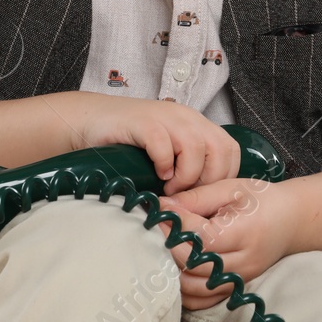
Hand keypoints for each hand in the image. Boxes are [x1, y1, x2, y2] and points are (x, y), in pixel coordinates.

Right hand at [72, 96, 242, 195]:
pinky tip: (156, 174)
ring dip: (185, 175)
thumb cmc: (128, 144)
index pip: (230, 151)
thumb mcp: (167, 153)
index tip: (204, 196)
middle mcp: (186, 117)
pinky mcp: (142, 122)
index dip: (223, 177)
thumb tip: (205, 204)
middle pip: (220, 149)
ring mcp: (165, 117)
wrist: (90, 121)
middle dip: (207, 180)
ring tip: (169, 189)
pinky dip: (164, 163)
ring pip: (196, 146)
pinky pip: (163, 143)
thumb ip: (188, 167)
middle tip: (187, 196)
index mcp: (196, 125)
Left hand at [155, 177, 296, 310]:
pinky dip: (182, 290)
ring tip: (163, 247)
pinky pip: (201, 300)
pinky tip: (174, 268)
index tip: (159, 210)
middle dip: (168, 246)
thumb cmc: (261, 200)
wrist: (291, 221)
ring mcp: (239, 281)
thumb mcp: (231, 188)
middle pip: (194, 266)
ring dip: (172, 270)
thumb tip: (163, 207)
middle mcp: (243, 263)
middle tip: (157, 227)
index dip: (175, 224)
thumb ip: (196, 198)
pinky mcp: (234, 289)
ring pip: (194, 288)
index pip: (200, 237)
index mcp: (245, 232)